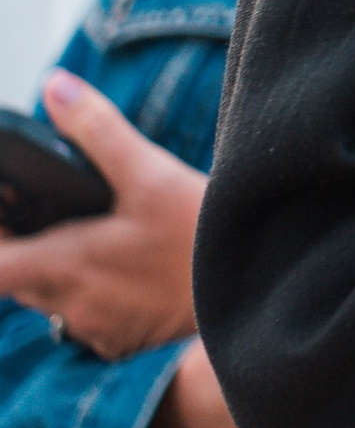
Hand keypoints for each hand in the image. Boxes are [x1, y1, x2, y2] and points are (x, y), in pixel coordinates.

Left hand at [0, 76, 205, 357]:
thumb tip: (55, 86)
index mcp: (64, 264)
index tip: (5, 210)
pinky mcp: (119, 342)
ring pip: (52, 296)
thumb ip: (96, 129)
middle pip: (16, 278)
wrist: (256, 298)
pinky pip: (86, 315)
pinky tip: (127, 263)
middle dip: (22, 243)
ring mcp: (95, 329)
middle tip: (43, 207)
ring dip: (58, 266)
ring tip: (93, 230)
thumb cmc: (200, 240)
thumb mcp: (151, 174)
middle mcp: (70, 305)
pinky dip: (92, 288)